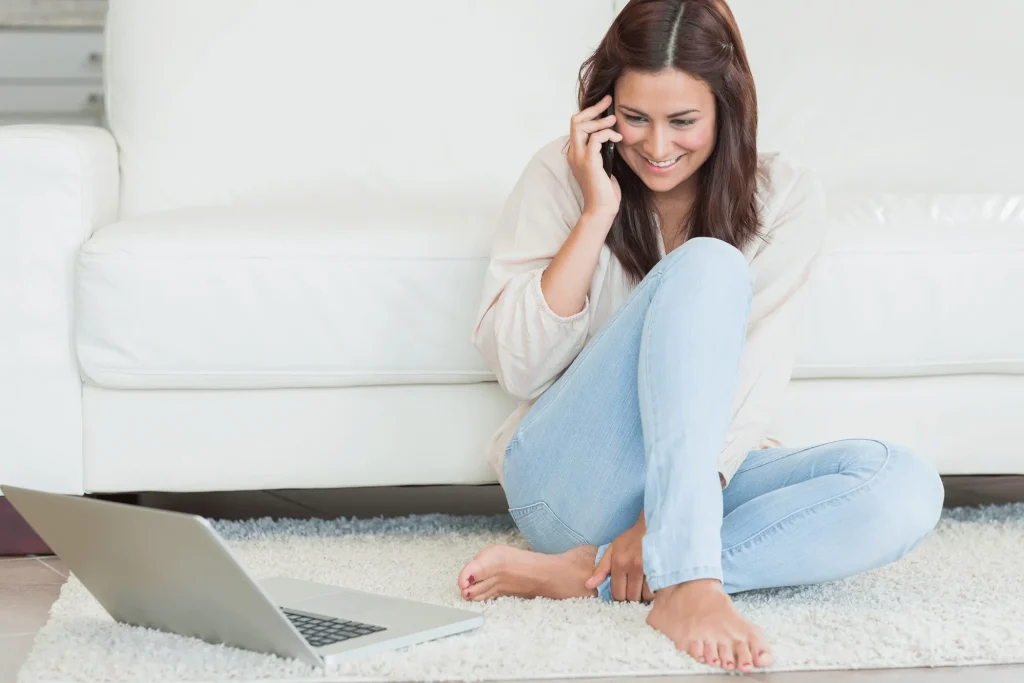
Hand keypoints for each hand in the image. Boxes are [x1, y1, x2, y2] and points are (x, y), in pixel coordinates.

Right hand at [568, 93, 622, 221]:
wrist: (601, 209)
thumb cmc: (604, 190)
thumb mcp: (603, 164)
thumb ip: (602, 150)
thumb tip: (611, 134)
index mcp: (575, 153)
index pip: (576, 125)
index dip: (590, 112)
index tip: (605, 105)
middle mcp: (574, 153)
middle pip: (576, 121)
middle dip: (593, 108)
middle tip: (609, 101)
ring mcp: (579, 157)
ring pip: (582, 126)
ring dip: (600, 120)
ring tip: (614, 120)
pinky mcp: (589, 162)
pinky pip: (595, 138)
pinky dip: (607, 134)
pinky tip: (618, 138)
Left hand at [584, 513, 654, 602]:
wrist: (652, 527)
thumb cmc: (631, 539)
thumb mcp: (612, 550)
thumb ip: (600, 568)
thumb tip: (588, 585)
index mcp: (619, 563)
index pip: (618, 593)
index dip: (620, 597)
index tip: (623, 594)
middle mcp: (634, 567)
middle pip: (632, 597)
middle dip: (631, 598)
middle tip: (633, 593)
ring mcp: (649, 568)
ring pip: (645, 596)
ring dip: (644, 596)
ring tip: (643, 590)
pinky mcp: (662, 569)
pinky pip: (657, 590)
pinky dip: (654, 592)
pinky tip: (652, 587)